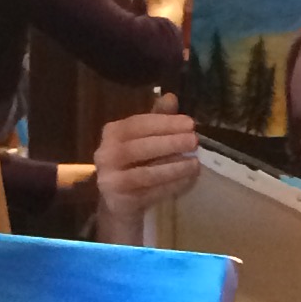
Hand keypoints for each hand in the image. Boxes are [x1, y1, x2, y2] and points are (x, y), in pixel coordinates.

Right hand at [92, 96, 201, 243]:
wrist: (118, 204)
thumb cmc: (134, 164)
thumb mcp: (144, 139)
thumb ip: (156, 120)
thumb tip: (170, 97)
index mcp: (111, 133)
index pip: (137, 124)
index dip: (164, 123)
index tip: (190, 123)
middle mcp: (105, 155)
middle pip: (140, 147)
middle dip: (170, 144)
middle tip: (195, 141)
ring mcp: (109, 181)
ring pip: (145, 174)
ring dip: (174, 168)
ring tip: (195, 163)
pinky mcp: (119, 202)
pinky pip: (150, 193)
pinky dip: (172, 187)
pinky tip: (189, 180)